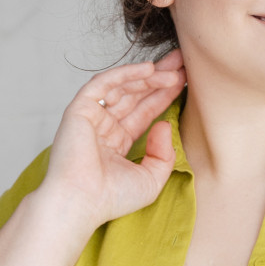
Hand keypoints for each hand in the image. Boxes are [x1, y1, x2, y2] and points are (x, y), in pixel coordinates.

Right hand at [38, 49, 185, 228]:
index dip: (164, 96)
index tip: (185, 82)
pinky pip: (104, 83)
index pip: (145, 112)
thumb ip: (164, 154)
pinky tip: (149, 69)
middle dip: (159, 78)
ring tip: (174, 70)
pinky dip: (126, 74)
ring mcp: (91, 117)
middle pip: (136, 95)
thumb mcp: (151, 179)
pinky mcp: (80, 109)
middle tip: (183, 62)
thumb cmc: (112, 198)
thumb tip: (165, 124)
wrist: (81, 203)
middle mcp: (104, 127)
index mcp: (117, 142)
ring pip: (123, 87)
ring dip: (149, 76)